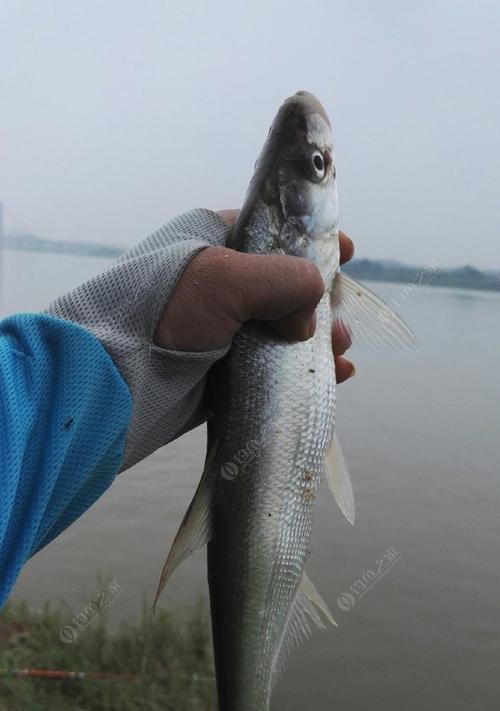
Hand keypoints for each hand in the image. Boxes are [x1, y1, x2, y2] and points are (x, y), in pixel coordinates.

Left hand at [154, 210, 354, 382]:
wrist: (118, 377)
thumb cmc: (165, 310)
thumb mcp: (226, 279)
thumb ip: (283, 281)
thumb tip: (310, 319)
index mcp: (217, 240)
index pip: (276, 232)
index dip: (313, 241)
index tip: (345, 253)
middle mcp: (224, 280)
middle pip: (290, 283)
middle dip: (323, 301)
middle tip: (340, 322)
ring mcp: (226, 324)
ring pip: (288, 325)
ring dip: (321, 339)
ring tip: (341, 353)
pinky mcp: (227, 363)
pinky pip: (276, 361)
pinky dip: (306, 367)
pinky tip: (336, 374)